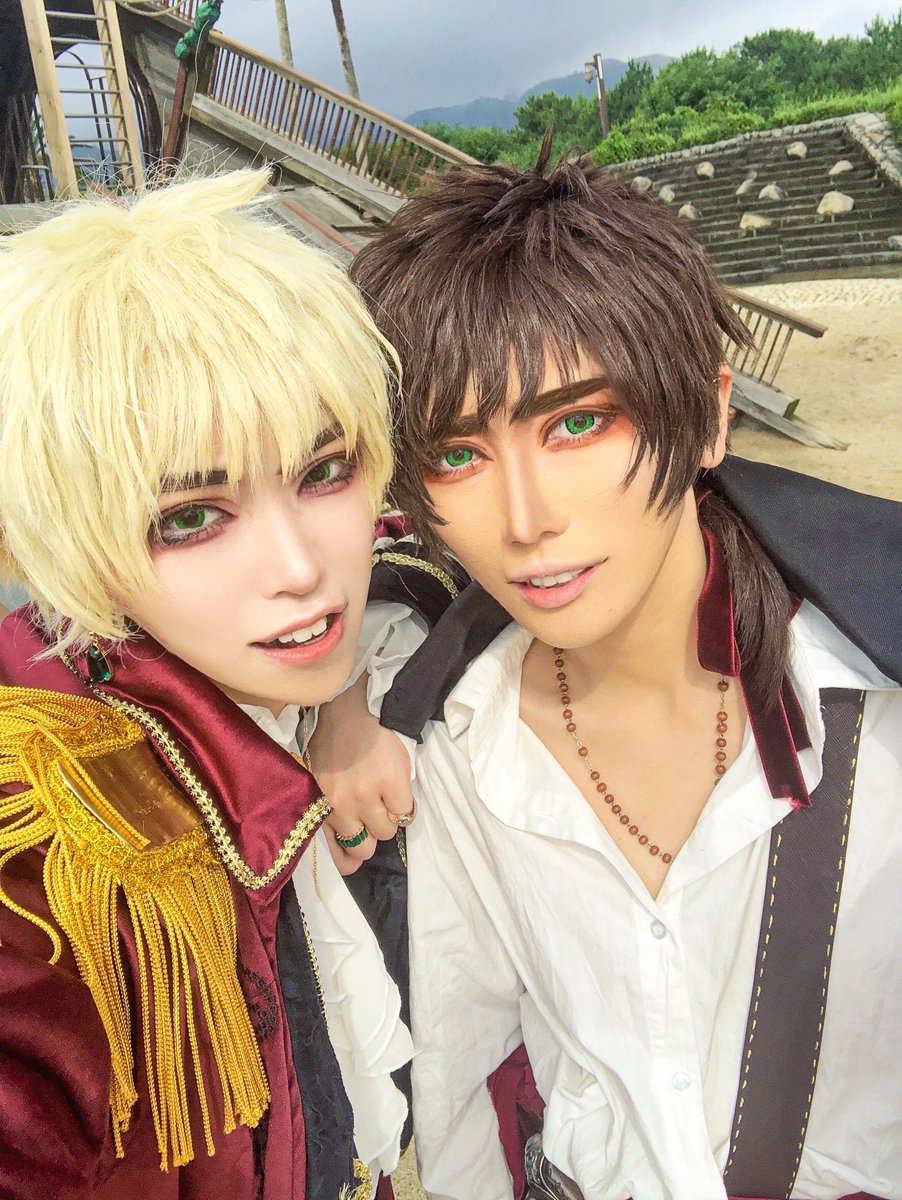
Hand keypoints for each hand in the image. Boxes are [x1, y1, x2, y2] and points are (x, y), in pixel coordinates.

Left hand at [309, 673, 414, 875]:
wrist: (351, 709)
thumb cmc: (333, 742)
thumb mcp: (319, 780)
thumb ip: (330, 811)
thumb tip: (348, 849)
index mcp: (322, 806)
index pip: (338, 854)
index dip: (350, 859)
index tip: (356, 856)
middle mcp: (341, 805)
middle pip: (364, 848)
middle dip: (372, 835)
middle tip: (375, 815)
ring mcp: (367, 795)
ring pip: (386, 831)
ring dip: (389, 817)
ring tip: (385, 795)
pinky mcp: (392, 782)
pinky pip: (405, 812)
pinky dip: (405, 803)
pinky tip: (397, 787)